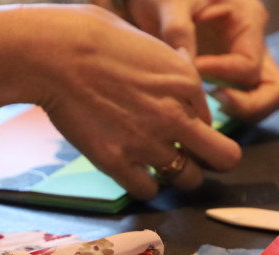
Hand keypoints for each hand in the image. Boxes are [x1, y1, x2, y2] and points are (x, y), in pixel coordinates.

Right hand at [0, 5, 240, 199]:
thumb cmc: (94, 38)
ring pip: (189, 180)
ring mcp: (148, 142)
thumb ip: (173, 74)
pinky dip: (143, 186)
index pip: (209, 122)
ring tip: (157, 166)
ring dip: (177, 176)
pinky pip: (148, 192)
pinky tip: (131, 172)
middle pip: (224, 158)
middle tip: (192, 159)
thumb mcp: (151, 45)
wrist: (54, 53)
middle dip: (211, 161)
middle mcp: (176, 116)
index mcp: (187, 83)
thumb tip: (182, 95)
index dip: (192, 126)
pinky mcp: (118, 162)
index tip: (172, 125)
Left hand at [112, 0, 278, 121]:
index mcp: (249, 19)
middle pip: (275, 90)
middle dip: (247, 105)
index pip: (249, 65)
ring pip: (264, 101)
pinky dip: (226, 111)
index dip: (221, 74)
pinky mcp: (230, 76)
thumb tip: (189, 67)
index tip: (192, 69)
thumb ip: (178, 31)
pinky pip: (242, 102)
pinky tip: (198, 106)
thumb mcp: (171, 3)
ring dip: (239, 111)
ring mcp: (245, 61)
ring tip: (206, 107)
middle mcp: (254, 43)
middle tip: (213, 101)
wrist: (154, 0)